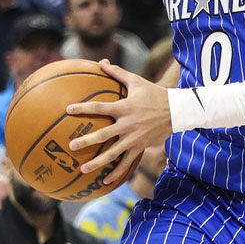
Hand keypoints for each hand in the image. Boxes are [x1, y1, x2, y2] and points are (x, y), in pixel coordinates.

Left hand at [67, 59, 171, 184]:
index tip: (68, 110)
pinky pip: (127, 163)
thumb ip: (117, 73)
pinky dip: (117, 172)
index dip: (84, 108)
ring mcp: (134, 138)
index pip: (100, 107)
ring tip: (83, 169)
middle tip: (71, 146)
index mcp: (124, 108)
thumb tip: (101, 62)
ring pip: (114, 153)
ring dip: (98, 162)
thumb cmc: (154, 94)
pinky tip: (105, 181)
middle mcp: (128, 125)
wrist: (177, 111)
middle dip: (87, 141)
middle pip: (104, 135)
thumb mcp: (136, 81)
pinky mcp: (141, 147)